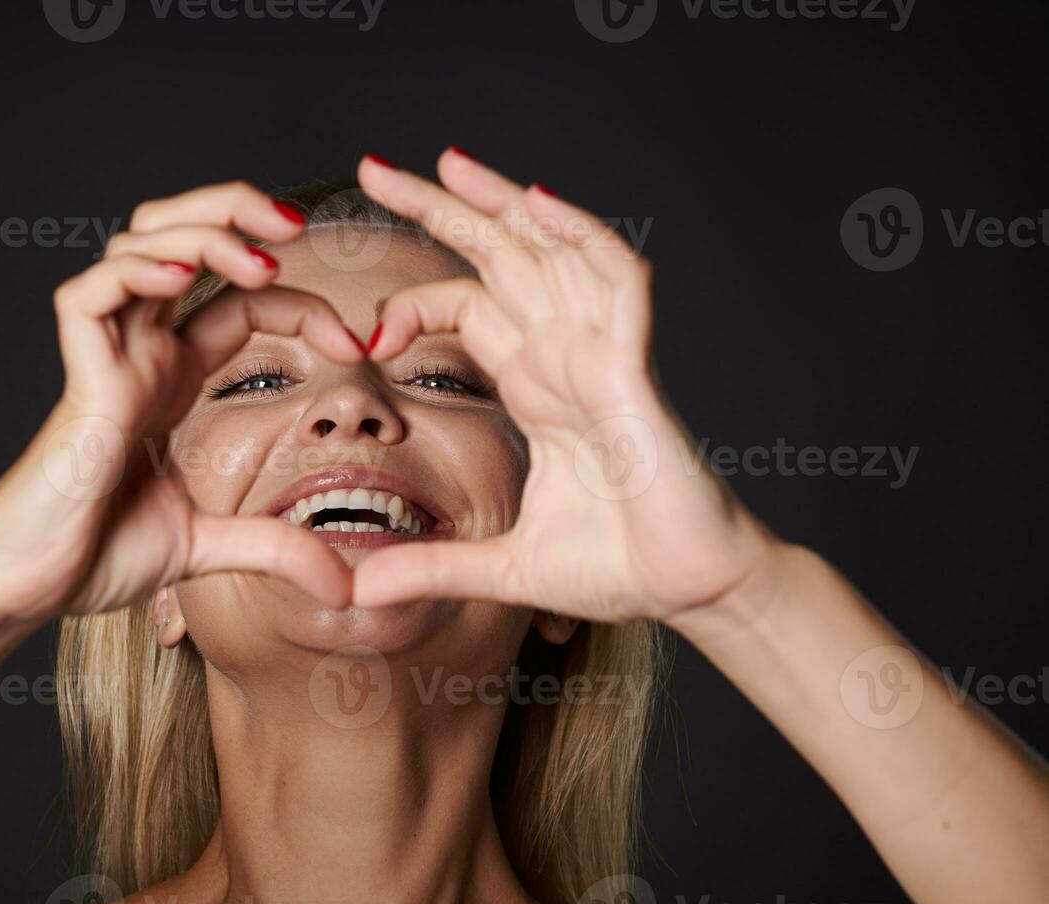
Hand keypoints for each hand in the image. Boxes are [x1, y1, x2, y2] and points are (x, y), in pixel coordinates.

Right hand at [0, 182, 360, 622]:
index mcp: (171, 378)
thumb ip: (274, 549)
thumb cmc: (95, 555)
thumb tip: (344, 585)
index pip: (241, 304)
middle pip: (180, 238)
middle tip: (297, 225)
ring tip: (260, 258)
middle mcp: (139, 353)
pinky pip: (90, 295)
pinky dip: (135, 272)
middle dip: (236, 210)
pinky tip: (181, 279)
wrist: (28, 591)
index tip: (357, 343)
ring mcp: (105, 360)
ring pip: (139, 245)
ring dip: (202, 233)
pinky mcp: (76, 381)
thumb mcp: (209, 545)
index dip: (300, 304)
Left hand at [351, 150, 774, 622]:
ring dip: (503, 204)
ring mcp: (602, 357)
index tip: (362, 337)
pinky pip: (616, 286)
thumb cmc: (620, 566)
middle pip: (498, 260)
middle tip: (375, 168)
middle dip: (440, 210)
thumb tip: (359, 591)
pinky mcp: (635, 374)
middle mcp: (566, 357)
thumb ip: (433, 569)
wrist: (694, 588)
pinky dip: (583, 240)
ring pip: (551, 254)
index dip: (412, 304)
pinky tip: (541, 206)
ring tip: (447, 162)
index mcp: (538, 387)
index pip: (468, 309)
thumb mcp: (504, 567)